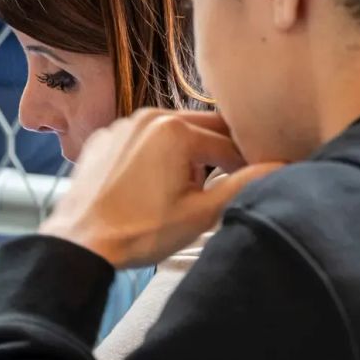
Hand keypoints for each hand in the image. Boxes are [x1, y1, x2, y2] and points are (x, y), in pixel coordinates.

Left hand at [38, 109, 283, 268]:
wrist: (80, 243)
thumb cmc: (139, 232)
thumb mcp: (201, 213)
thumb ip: (244, 184)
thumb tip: (280, 166)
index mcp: (176, 130)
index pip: (230, 143)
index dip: (247, 165)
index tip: (255, 182)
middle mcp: (149, 116)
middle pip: (203, 128)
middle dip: (221, 151)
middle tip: (230, 180)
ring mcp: (122, 125)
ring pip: (173, 130)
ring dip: (189, 151)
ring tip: (193, 185)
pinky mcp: (104, 139)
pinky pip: (143, 138)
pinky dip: (158, 153)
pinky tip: (157, 182)